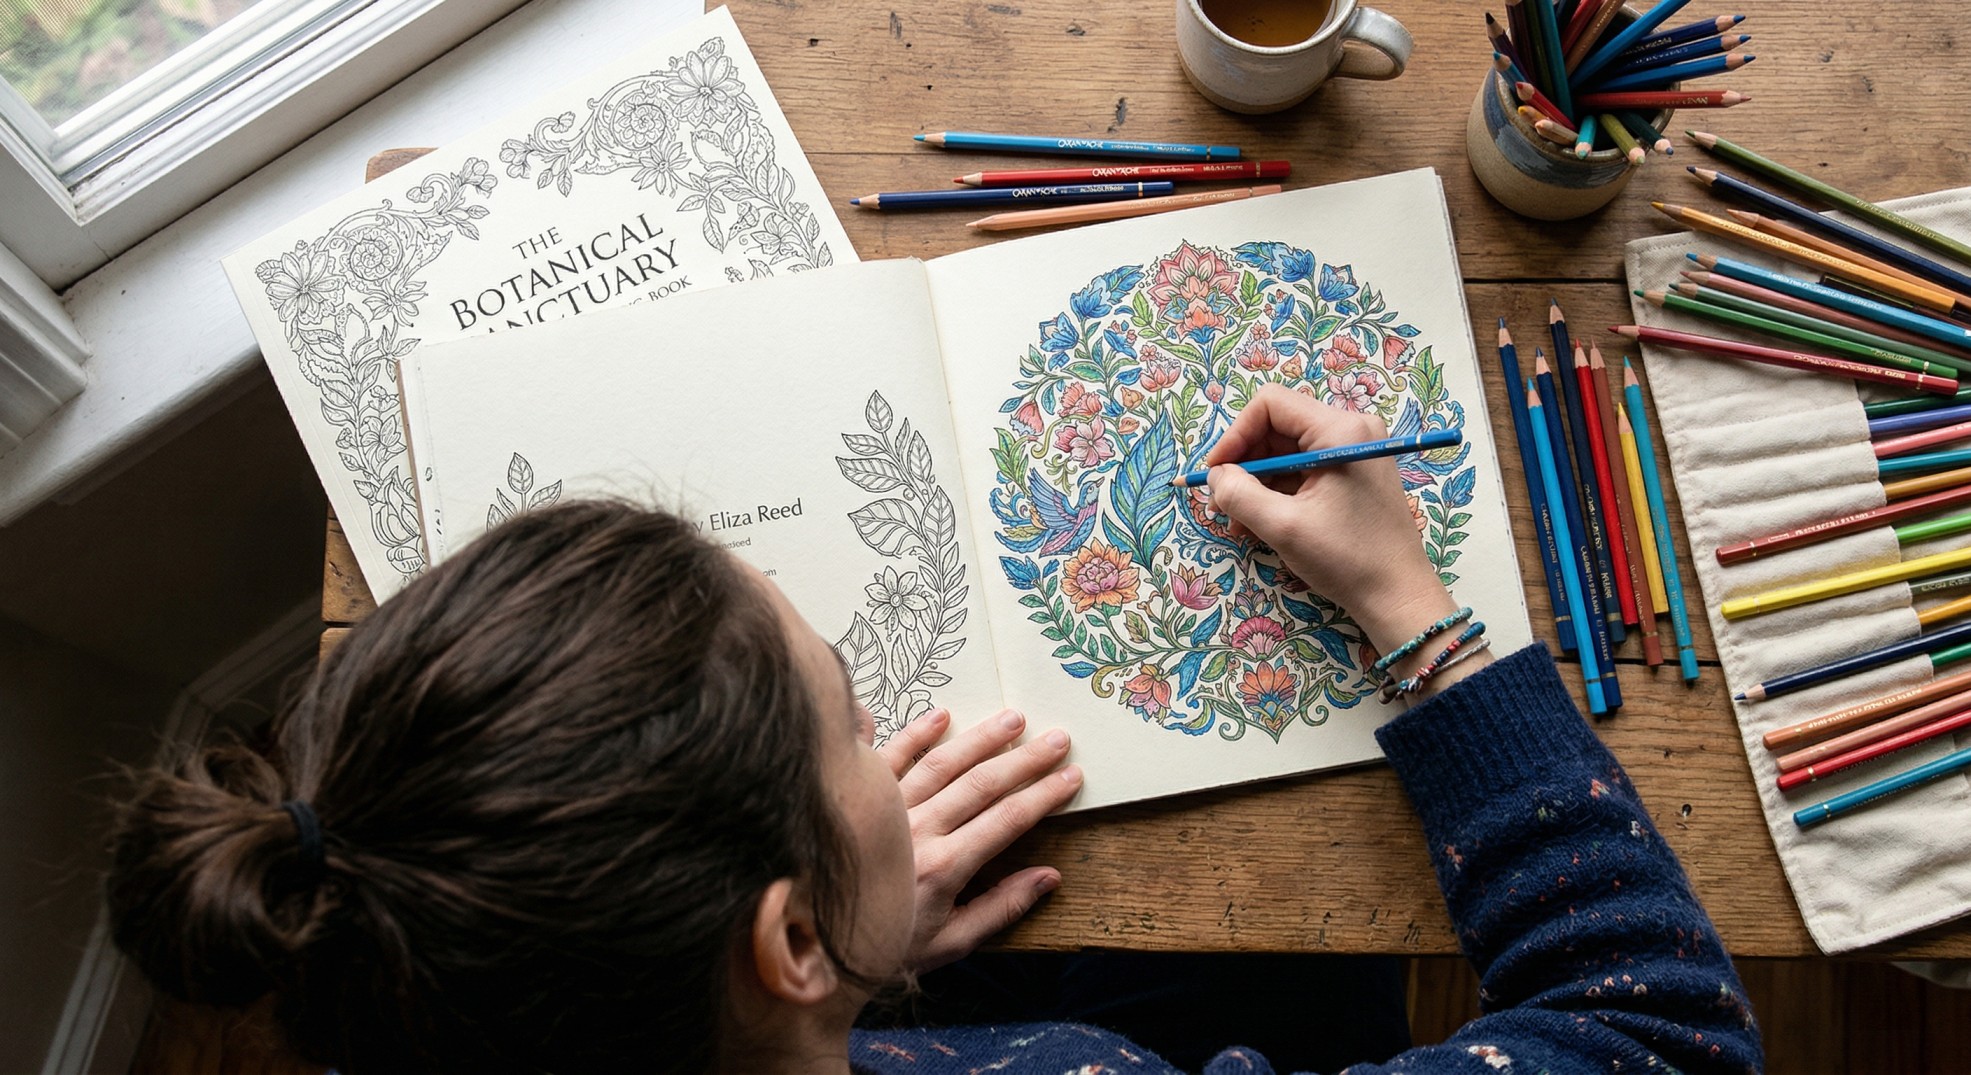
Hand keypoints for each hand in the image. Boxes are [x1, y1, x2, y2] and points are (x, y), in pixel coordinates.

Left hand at [877, 708, 1080, 973]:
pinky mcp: (862, 800)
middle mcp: (918, 831)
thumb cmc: (886, 946)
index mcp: (944, 867)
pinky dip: (914, 734)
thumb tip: (1049, 876)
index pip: (1007, 821)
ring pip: (942, 764)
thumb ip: (1001, 908)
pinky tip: (941, 715)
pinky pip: (890, 759)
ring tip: (1013, 719)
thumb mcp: (950, 943)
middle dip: (1024, 760)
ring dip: (981, 739)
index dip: (1043, 796)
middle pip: (981, 785)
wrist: (815, 944)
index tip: (1071, 776)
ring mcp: (888, 810)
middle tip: (1057, 739)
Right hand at [1202, 385, 1457, 655]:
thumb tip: (1215, 475)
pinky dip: (1278, 492)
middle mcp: (1350, 430)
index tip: (1216, 474)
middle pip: (1277, 427)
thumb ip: (1238, 494)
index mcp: (1338, 430)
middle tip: (1223, 504)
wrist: (1398, 596)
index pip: (1269, 405)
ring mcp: (1354, 451)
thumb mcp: (1282, 526)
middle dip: (1245, 464)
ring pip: (1287, 452)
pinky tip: (1262, 524)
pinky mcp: (1354, 474)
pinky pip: (1304, 470)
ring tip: (1240, 524)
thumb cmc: (1346, 559)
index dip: (1235, 436)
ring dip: (1258, 484)